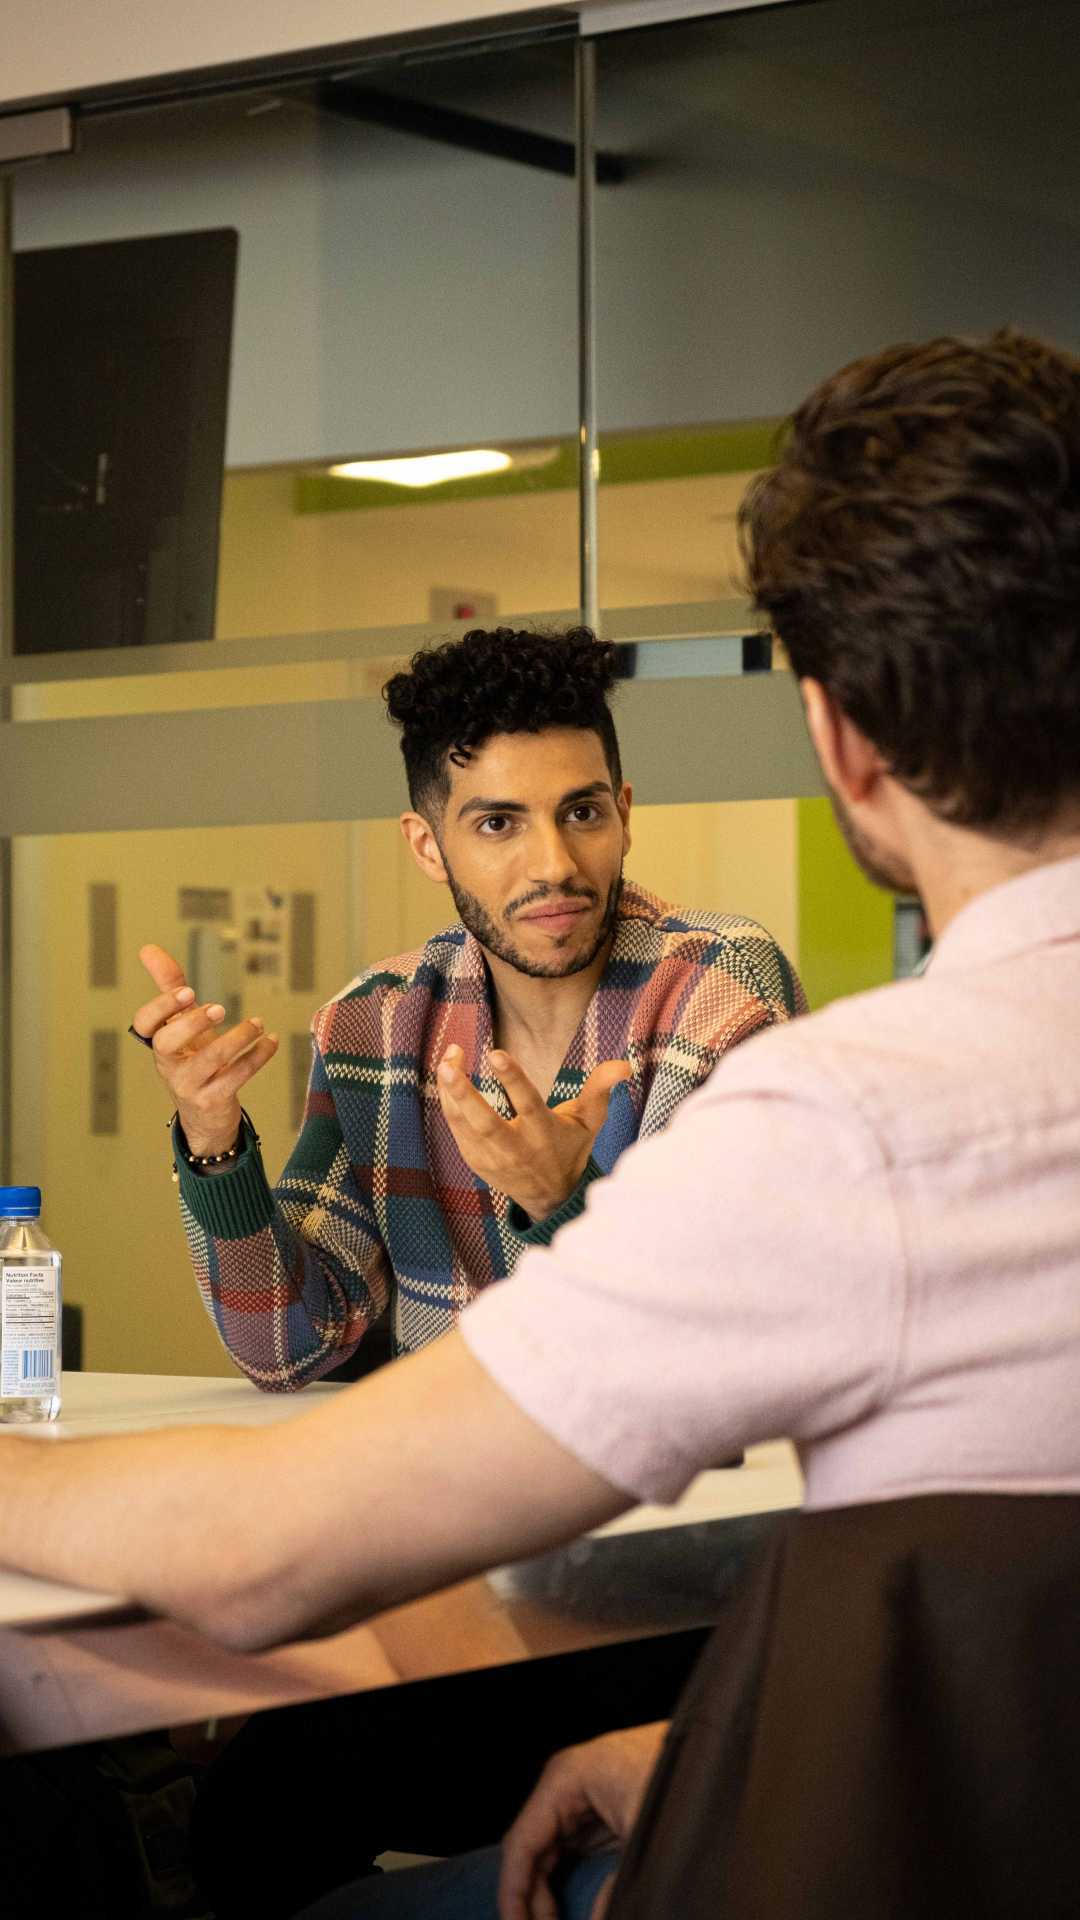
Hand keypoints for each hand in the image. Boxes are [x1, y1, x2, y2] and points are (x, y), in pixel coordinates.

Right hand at [131, 944, 278, 1156]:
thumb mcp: (182, 1023)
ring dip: (238, 1038)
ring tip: (258, 1023)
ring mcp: (189, 1085)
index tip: (188, 991)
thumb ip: (169, 987)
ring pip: (210, 1060)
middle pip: (167, 1043)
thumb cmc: (192, 1058)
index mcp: (158, 1043)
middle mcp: (169, 1065)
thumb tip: (148, 948)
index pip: (144, 1024)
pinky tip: (271, 1041)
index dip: (162, 1007)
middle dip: (192, 1023)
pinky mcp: (213, 1100)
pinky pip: (237, 1076)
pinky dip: (257, 1056)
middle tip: (219, 1008)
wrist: (205, 1114)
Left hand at [436, 1046, 630, 1220]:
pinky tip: (447, 1077)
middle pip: (485, 1121)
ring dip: (449, 1095)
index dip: (511, 1078)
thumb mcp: (589, 1121)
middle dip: (464, 1093)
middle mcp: (517, 1148)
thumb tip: (623, 1065)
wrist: (551, 1197)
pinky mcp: (476, 1161)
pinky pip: (457, 1130)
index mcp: (544, 1132)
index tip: (494, 1053)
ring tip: (446, 1062)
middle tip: (448, 1065)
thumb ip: (600, 1089)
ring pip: (464, 1125)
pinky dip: (449, 1105)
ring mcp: (493, 1158)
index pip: (527, 1103)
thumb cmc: (570, 1148)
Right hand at [498, 1722, 667, 1919]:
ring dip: (545, 1893)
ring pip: (546, 1854)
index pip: (521, 1844)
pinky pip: (567, 1851)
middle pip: (530, 1852)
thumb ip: (615, 1887)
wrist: (710, 1752)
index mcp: (564, 1780)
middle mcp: (564, 1786)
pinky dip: (562, 1882)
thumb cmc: (678, 1773)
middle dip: (530, 1899)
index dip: (513, 1893)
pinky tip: (564, 1909)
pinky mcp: (596, 1811)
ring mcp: (579, 1798)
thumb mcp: (644, 1834)